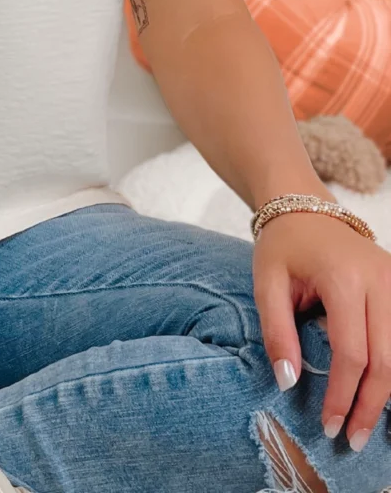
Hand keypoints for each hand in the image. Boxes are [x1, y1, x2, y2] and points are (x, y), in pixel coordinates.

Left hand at [254, 211, 390, 451]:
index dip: (343, 395)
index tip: (328, 425)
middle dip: (372, 405)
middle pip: (388, 360)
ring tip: (368, 424)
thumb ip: (276, 332)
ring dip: (389, 393)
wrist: (303, 207)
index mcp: (345, 279)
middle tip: (354, 439)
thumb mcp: (266, 283)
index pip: (352, 352)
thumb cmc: (282, 246)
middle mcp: (381, 281)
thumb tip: (288, 382)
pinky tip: (382, 392)